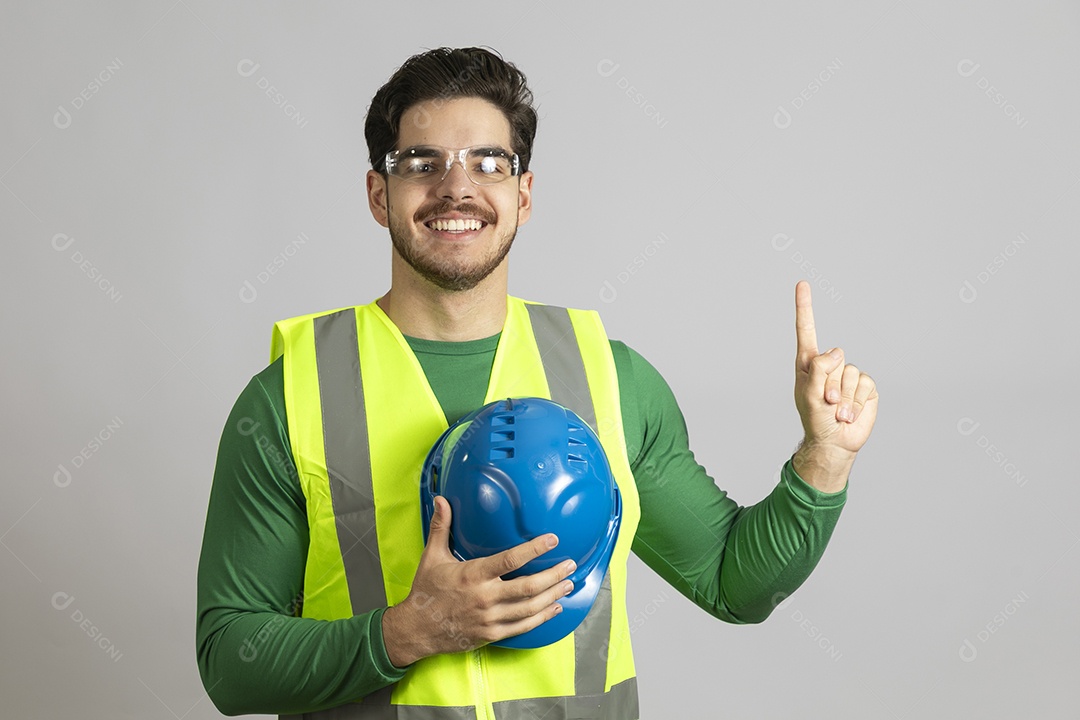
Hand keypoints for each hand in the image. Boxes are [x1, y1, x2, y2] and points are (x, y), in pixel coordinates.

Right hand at [381, 496, 574, 665]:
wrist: (417, 629)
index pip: (510, 559)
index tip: (552, 539)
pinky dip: (542, 617)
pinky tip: (555, 608)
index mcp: (473, 575)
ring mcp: (490, 618)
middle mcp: (485, 597)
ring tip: (569, 583)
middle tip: (570, 564)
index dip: (534, 548)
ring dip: (553, 595)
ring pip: (531, 608)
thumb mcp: (432, 556)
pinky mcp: (492, 634)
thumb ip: (441, 527)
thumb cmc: (426, 591)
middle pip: (529, 587)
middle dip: (554, 575)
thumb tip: (441, 499)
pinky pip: (523, 627)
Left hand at [794, 280, 878, 459]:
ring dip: (843, 398)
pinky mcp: (866, 386)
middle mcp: (830, 364)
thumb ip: (818, 370)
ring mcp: (848, 374)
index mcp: (809, 362)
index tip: (802, 283)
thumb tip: (837, 351)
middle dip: (828, 385)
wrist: (835, 441)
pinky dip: (855, 402)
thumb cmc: (815, 419)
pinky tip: (849, 413)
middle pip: (833, 360)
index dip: (804, 307)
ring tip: (835, 411)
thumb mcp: (808, 395)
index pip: (807, 330)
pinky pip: (864, 385)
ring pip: (850, 373)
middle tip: (824, 404)